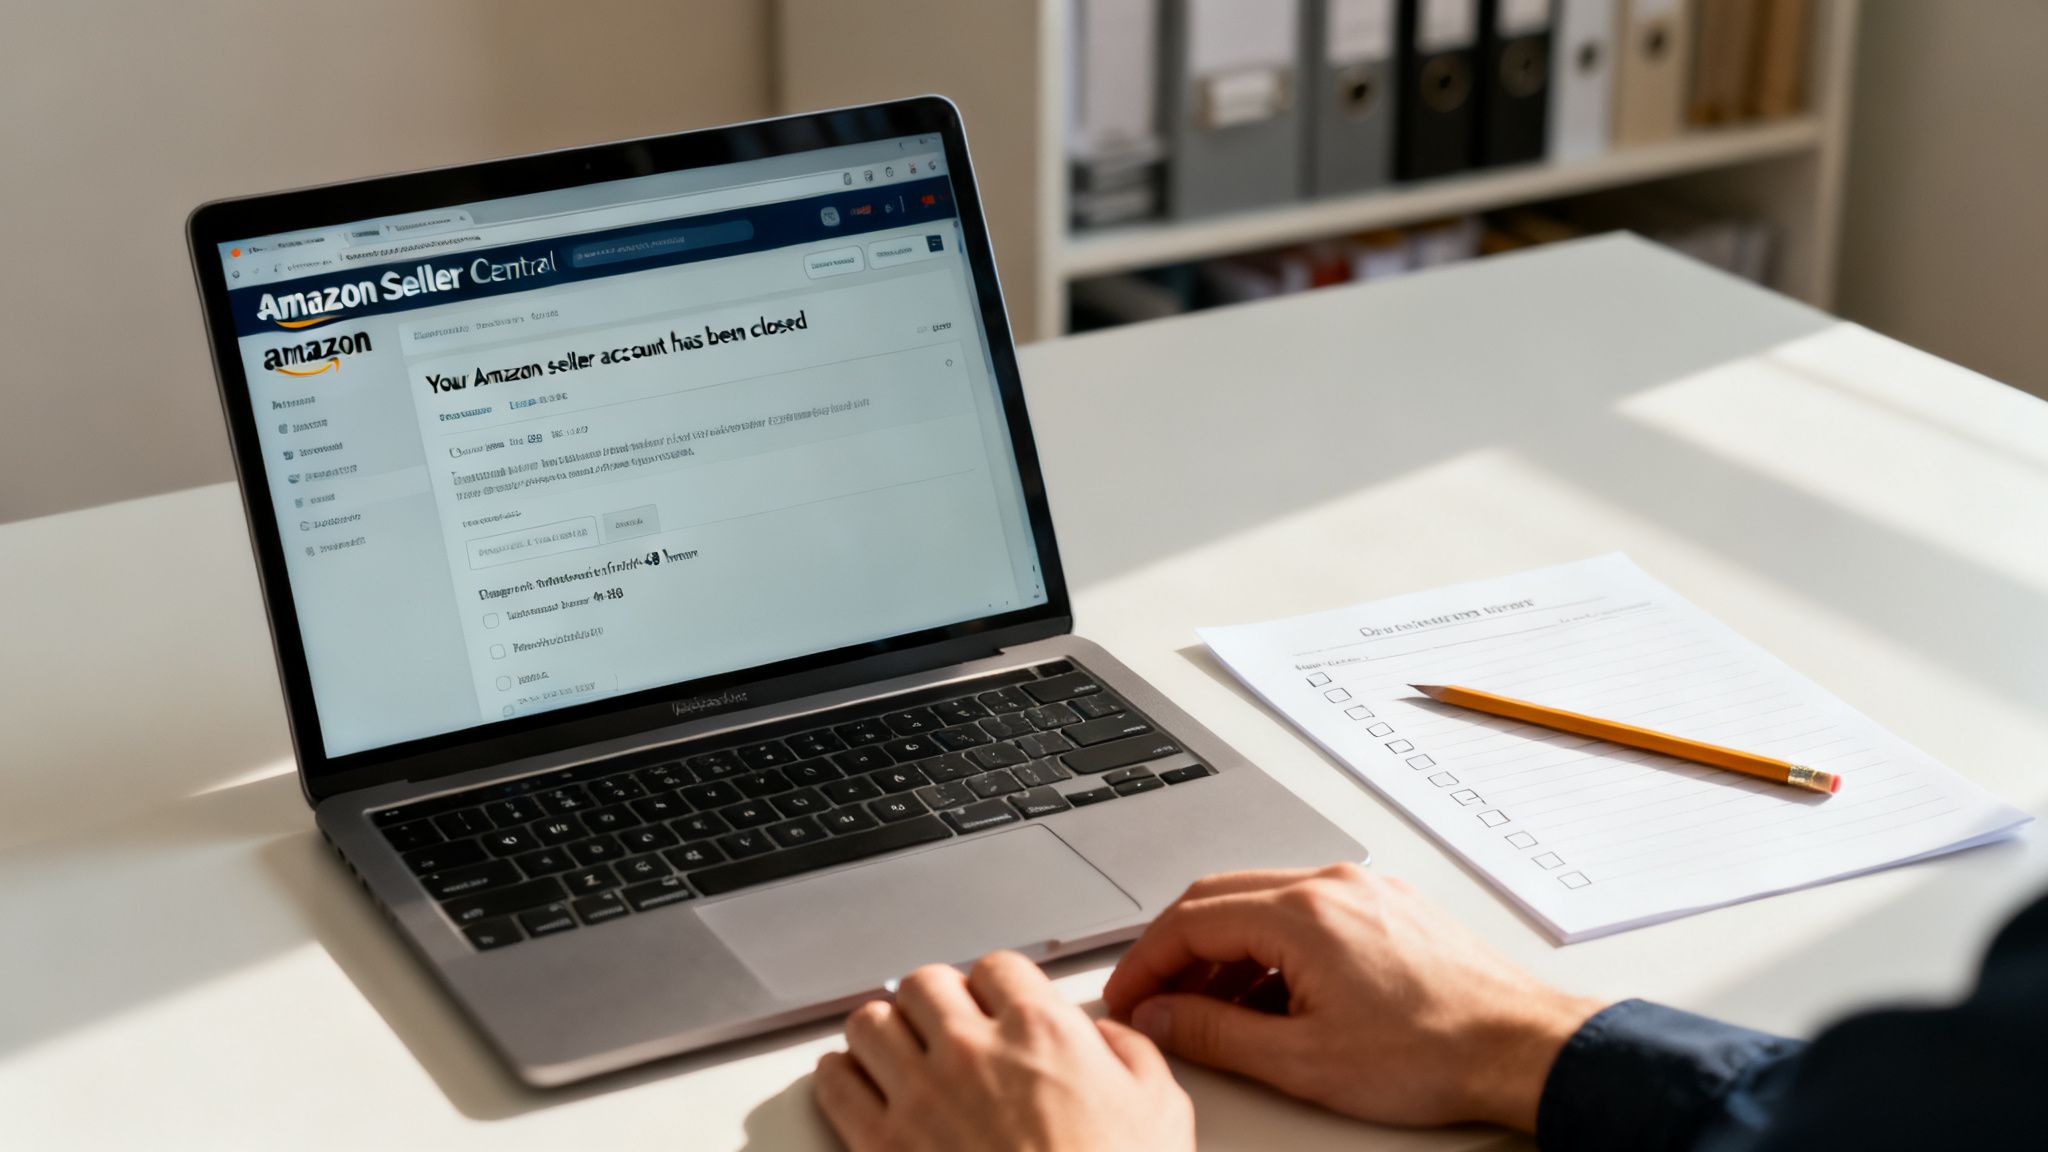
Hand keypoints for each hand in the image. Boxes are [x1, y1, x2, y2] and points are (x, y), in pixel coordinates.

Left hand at [814, 951, 1194, 1151]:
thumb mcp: (1160, 1109)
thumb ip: (1130, 1054)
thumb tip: (1106, 1038)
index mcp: (1041, 1032)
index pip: (996, 966)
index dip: (995, 985)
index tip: (993, 1002)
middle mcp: (973, 1052)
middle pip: (924, 983)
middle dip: (934, 1000)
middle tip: (942, 1022)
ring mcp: (921, 1097)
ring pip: (871, 1022)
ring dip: (884, 1031)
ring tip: (895, 1047)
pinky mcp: (882, 1146)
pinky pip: (836, 1085)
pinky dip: (840, 1077)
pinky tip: (855, 1082)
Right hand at [1102, 864, 1605, 1131]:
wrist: (1522, 1046)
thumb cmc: (1434, 1052)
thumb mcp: (1303, 1061)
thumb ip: (1215, 1034)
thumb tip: (1160, 1018)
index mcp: (1302, 913)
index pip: (1189, 921)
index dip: (1144, 963)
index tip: (1125, 997)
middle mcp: (1330, 885)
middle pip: (1217, 899)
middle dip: (1174, 951)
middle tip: (1151, 1000)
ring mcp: (1362, 890)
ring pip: (1261, 905)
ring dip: (1223, 953)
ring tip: (1210, 1014)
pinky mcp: (1386, 906)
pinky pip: (1304, 913)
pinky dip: (1269, 950)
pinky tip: (1271, 998)